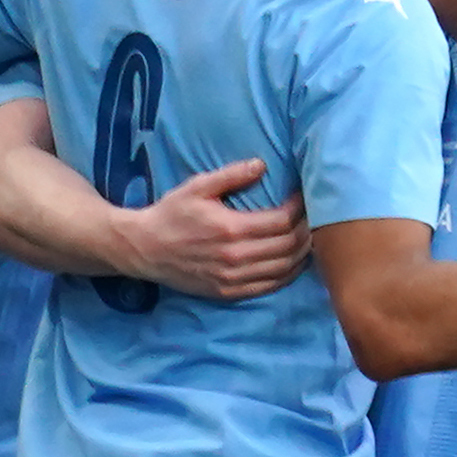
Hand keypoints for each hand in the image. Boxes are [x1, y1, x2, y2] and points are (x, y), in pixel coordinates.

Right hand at [112, 159, 312, 299]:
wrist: (143, 249)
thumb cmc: (171, 214)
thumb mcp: (197, 187)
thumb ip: (232, 175)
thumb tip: (262, 165)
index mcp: (231, 228)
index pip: (282, 221)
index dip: (300, 209)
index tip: (303, 197)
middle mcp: (235, 257)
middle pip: (289, 246)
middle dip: (307, 229)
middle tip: (312, 216)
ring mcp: (233, 278)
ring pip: (284, 269)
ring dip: (303, 253)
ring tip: (310, 237)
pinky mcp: (228, 292)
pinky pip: (270, 286)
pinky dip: (289, 274)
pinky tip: (295, 262)